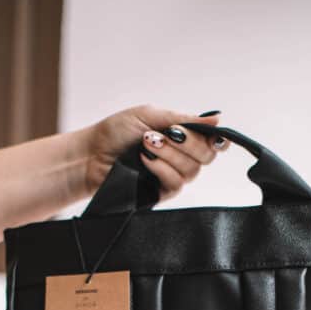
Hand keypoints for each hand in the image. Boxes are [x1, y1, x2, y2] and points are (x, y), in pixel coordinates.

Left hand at [81, 104, 229, 201]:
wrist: (92, 155)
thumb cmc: (117, 132)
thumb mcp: (151, 116)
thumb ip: (184, 119)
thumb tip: (218, 120)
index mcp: (182, 137)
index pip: (213, 142)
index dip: (218, 140)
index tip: (213, 136)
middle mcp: (182, 158)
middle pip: (207, 156)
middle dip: (188, 143)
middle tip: (164, 134)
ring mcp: (173, 176)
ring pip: (192, 170)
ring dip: (170, 154)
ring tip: (146, 144)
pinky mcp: (162, 193)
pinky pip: (176, 184)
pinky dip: (162, 169)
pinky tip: (146, 160)